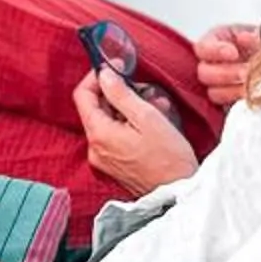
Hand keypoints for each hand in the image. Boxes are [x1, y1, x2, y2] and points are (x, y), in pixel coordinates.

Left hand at [73, 65, 199, 196]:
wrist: (178, 194)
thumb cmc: (169, 159)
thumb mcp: (147, 117)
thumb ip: (121, 93)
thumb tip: (104, 75)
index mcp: (99, 134)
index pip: (82, 95)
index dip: (96, 76)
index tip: (115, 67)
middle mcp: (95, 148)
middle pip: (97, 108)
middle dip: (120, 94)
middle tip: (145, 91)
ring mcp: (103, 159)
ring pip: (109, 121)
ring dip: (130, 109)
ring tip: (156, 108)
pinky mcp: (114, 165)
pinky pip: (116, 136)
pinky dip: (130, 125)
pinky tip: (152, 124)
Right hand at [193, 22, 260, 110]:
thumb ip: (256, 35)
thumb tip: (246, 38)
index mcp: (216, 42)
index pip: (203, 48)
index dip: (215, 51)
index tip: (233, 53)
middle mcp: (213, 65)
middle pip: (204, 73)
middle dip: (227, 73)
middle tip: (246, 73)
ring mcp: (219, 86)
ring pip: (214, 93)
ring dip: (233, 90)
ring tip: (253, 87)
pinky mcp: (229, 104)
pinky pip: (226, 109)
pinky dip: (239, 104)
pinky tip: (253, 99)